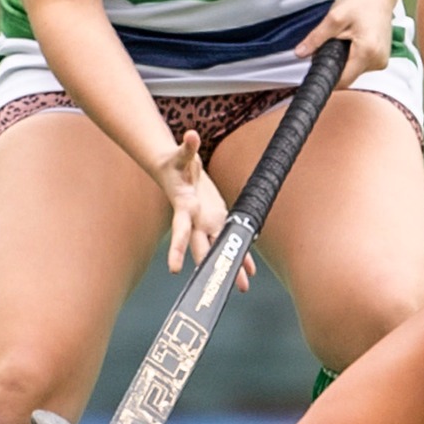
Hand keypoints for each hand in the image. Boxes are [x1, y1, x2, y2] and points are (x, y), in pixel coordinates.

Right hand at [156, 130, 252, 289]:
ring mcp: (205, 223)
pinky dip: (238, 253)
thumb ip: (187, 147)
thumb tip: (191, 135)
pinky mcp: (215, 220)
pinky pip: (228, 240)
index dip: (176, 250)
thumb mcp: (181, 154)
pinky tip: (248, 270)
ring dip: (229, 267)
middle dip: (211, 267)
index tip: (174, 270)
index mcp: (184, 208)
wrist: (175, 170)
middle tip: (219, 288)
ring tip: (242, 287)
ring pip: (218, 249)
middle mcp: (194, 220)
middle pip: (202, 249)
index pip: (180, 232)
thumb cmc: (176, 163)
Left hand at [293, 0, 401, 85]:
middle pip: (348, 76)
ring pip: (354, 71)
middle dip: (335, 64)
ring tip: (345, 38)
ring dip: (344, 59)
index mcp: (367, 52)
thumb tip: (300, 53)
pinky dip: (353, 56)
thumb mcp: (334, 17)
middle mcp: (378, 61)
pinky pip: (361, 65)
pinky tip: (353, 41)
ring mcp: (381, 60)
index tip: (317, 68)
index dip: (327, 77)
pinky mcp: (381, 58)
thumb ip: (316, 38)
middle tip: (331, 42)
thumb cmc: (362, 1)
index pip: (343, 80)